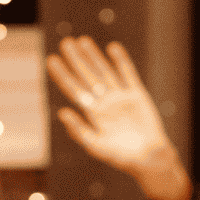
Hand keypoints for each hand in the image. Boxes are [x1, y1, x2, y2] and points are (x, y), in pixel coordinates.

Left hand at [45, 37, 191, 199]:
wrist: (148, 158)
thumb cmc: (120, 157)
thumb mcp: (95, 146)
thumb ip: (79, 130)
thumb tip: (61, 112)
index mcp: (92, 113)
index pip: (74, 90)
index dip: (63, 75)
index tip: (51, 60)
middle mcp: (104, 102)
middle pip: (87, 76)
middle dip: (76, 60)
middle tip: (66, 43)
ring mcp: (120, 96)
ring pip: (104, 71)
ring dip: (94, 56)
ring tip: (83, 41)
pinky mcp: (137, 94)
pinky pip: (128, 73)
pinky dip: (121, 60)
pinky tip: (113, 47)